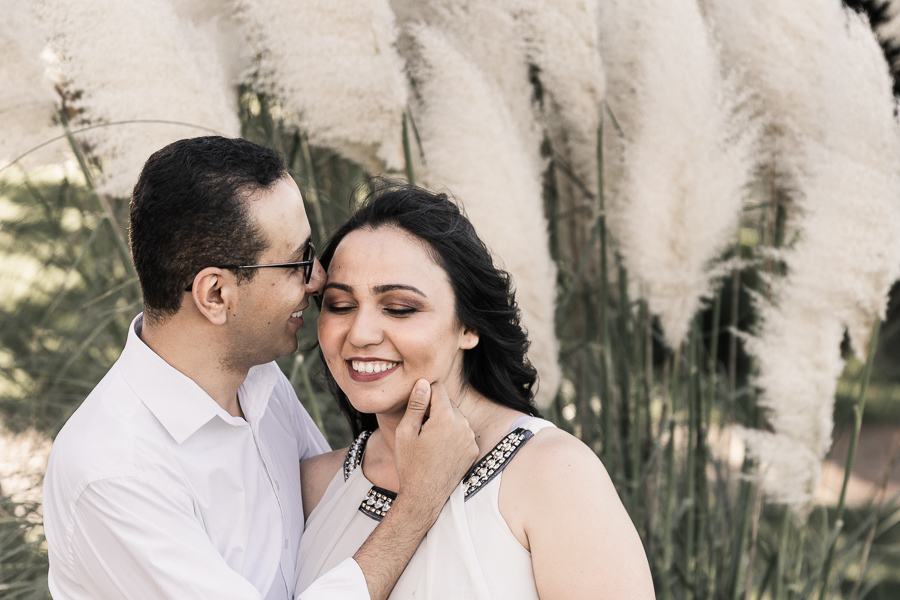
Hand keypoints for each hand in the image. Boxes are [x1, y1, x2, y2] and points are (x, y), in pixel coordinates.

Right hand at [394, 379, 477, 513]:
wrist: (424, 497)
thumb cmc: (410, 464)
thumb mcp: (406, 431)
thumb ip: (416, 404)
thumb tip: (423, 382)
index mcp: (445, 417)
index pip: (438, 388)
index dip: (424, 395)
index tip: (416, 409)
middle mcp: (463, 425)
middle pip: (448, 403)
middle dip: (435, 410)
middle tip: (420, 430)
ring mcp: (470, 439)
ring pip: (456, 418)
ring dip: (444, 423)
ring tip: (429, 442)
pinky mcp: (473, 450)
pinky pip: (462, 433)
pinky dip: (453, 436)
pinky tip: (440, 451)